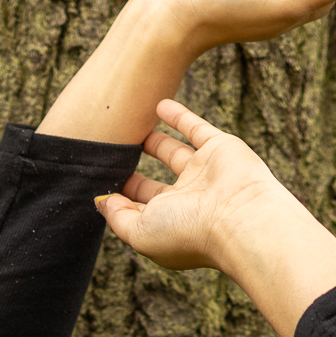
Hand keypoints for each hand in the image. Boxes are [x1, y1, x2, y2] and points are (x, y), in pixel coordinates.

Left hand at [95, 100, 335, 336]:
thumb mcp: (140, 233)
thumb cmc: (189, 232)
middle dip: (132, 173)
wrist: (239, 218)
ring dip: (154, 141)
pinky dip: (179, 116)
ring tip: (130, 126)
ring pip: (173, 154)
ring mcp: (204, 175)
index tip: (96, 181)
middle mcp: (187, 202)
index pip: (138, 210)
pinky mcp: (219, 150)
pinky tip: (159, 104)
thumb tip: (101, 201)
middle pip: (153, 186)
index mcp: (170, 225)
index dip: (117, 198)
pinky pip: (195, 128)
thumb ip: (117, 217)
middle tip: (110, 152)